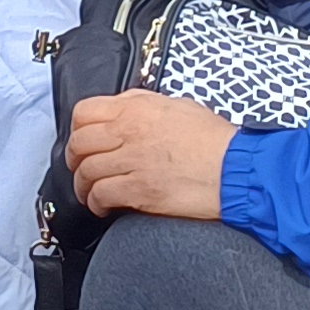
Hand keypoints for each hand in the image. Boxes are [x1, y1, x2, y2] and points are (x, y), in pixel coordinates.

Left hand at [65, 90, 237, 220]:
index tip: (80, 140)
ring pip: (87, 172)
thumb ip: (142, 103)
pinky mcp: (141, 190)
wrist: (235, 167)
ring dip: (83, 186)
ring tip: (89, 192)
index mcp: (135, 109)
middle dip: (74, 159)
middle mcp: (129, 132)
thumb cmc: (213, 139)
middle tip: (79, 167)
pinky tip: (102, 206)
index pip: (84, 112)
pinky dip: (96, 203)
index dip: (77, 129)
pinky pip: (102, 195)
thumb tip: (123, 108)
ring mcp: (133, 162)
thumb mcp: (176, 105)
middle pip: (80, 144)